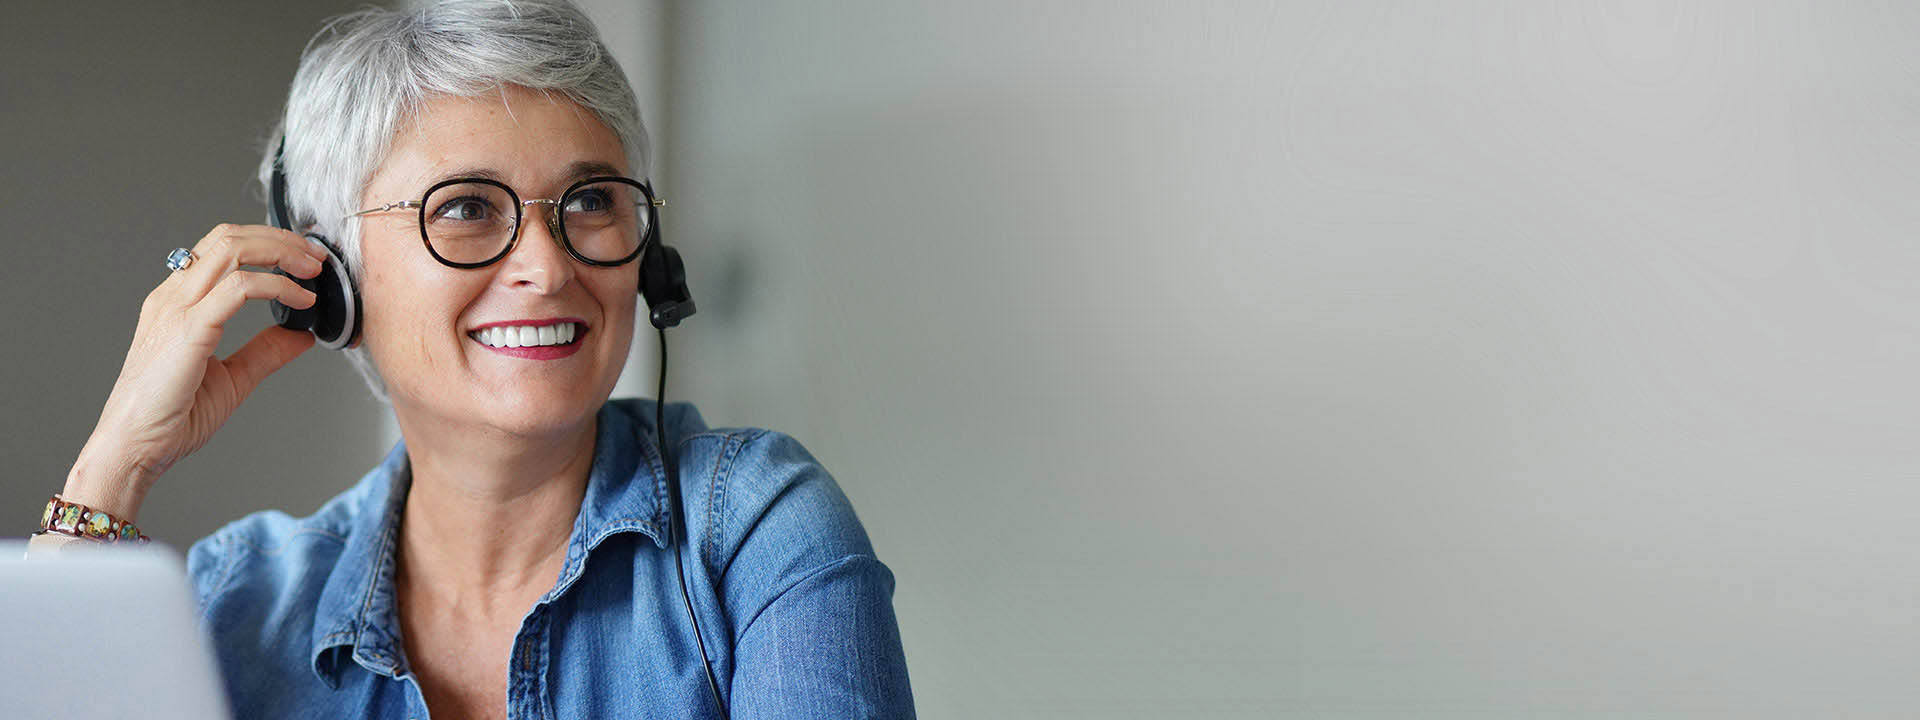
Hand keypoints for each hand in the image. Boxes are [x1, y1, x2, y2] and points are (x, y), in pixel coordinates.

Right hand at [64, 224, 328, 521]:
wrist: (134, 448)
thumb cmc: (169, 417)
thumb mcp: (232, 378)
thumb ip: (264, 352)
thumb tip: (301, 335)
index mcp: (177, 303)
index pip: (220, 248)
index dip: (266, 242)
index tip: (303, 259)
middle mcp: (173, 298)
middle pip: (227, 237)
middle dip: (279, 238)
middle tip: (316, 256)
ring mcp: (176, 310)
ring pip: (231, 250)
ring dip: (281, 252)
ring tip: (313, 270)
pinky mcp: (188, 329)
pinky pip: (238, 287)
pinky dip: (277, 286)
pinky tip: (301, 300)